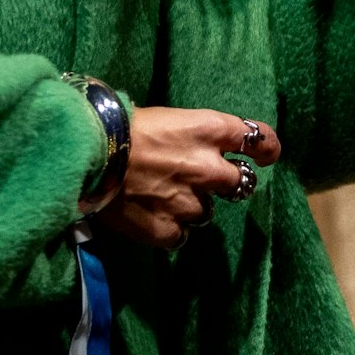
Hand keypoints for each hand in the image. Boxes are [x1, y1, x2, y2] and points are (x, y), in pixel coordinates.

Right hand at [90, 108, 279, 249]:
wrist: (87, 155)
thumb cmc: (121, 127)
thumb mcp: (167, 119)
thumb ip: (193, 136)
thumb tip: (201, 149)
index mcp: (209, 130)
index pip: (258, 140)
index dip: (267, 148)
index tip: (267, 155)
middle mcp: (208, 167)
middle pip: (240, 182)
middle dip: (227, 182)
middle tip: (209, 181)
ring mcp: (189, 202)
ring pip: (207, 212)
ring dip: (192, 206)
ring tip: (164, 197)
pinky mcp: (168, 229)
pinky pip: (182, 235)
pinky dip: (172, 229)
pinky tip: (153, 217)